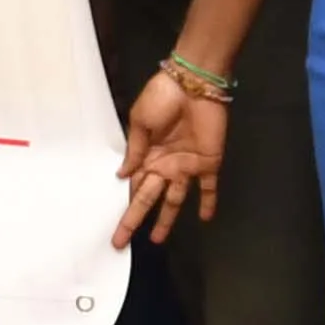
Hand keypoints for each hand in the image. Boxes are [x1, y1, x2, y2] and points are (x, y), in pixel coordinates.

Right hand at [120, 68, 229, 237]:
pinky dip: (208, 202)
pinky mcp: (207, 163)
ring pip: (175, 200)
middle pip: (147, 199)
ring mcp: (186, 166)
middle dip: (134, 219)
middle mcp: (164, 166)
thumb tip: (122, 175)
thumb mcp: (140, 121)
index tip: (116, 227)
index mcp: (146, 156)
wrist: (193, 83)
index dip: (125, 208)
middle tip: (121, 241)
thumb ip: (134, 151)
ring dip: (167, 219)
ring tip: (158, 239)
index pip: (133, 188)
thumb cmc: (162, 98)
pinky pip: (208, 187)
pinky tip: (205, 219)